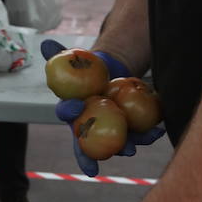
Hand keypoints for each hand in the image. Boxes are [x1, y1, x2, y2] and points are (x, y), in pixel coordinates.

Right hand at [40, 38, 165, 176]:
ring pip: (113, 144)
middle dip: (89, 156)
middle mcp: (86, 126)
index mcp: (71, 109)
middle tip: (97, 160)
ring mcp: (106, 131)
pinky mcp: (126, 130)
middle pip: (84, 145)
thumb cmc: (86, 68)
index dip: (68, 111)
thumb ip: (59, 51)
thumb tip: (45, 42)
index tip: (77, 105)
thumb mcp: (74, 58)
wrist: (108, 74)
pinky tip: (156, 133)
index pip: (65, 112)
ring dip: (123, 148)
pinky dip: (147, 136)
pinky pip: (136, 135)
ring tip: (131, 150)